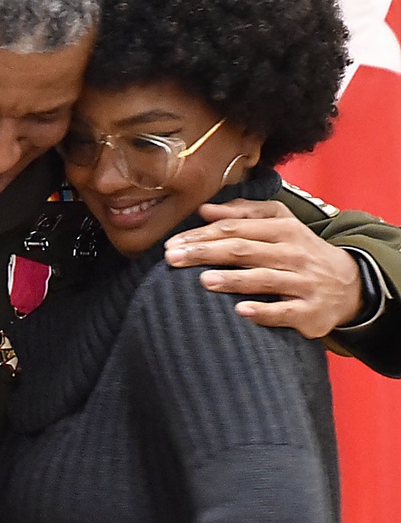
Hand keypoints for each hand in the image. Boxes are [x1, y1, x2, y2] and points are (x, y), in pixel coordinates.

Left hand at [164, 200, 362, 337]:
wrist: (349, 285)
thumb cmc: (301, 252)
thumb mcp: (280, 225)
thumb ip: (243, 214)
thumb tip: (205, 210)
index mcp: (282, 229)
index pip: (235, 229)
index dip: (202, 235)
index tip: (172, 244)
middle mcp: (293, 253)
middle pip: (243, 251)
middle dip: (206, 253)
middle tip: (173, 258)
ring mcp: (302, 283)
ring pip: (263, 279)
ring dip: (233, 280)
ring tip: (203, 280)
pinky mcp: (309, 311)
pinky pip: (283, 312)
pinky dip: (262, 312)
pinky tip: (240, 311)